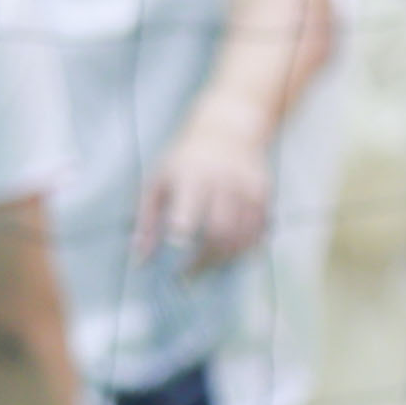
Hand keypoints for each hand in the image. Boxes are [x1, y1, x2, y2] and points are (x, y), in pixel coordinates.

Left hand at [136, 112, 272, 267]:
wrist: (231, 129)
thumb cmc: (185, 159)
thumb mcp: (158, 181)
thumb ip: (147, 220)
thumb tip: (139, 259)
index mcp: (193, 176)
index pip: (190, 211)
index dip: (183, 236)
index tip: (173, 260)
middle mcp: (225, 183)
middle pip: (220, 231)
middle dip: (205, 259)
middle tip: (189, 275)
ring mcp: (249, 190)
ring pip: (243, 236)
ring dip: (225, 258)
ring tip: (208, 267)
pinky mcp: (266, 196)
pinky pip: (260, 232)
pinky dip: (247, 249)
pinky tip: (231, 254)